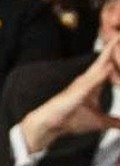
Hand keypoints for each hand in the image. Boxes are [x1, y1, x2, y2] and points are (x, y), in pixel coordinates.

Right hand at [21, 37, 119, 152]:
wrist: (52, 124)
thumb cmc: (72, 118)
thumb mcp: (99, 122)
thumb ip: (114, 122)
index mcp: (93, 84)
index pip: (107, 65)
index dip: (115, 54)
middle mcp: (87, 80)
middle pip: (103, 60)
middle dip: (113, 47)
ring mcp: (82, 84)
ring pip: (99, 67)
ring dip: (108, 55)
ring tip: (117, 41)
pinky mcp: (77, 91)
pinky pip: (91, 81)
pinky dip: (101, 74)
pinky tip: (109, 67)